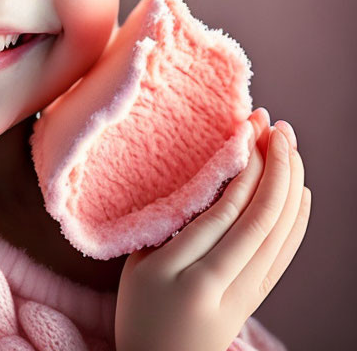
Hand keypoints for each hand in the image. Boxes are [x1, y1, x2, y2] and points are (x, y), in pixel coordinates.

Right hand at [114, 108, 310, 350]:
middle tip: (277, 127)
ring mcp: (243, 295)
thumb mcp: (138, 265)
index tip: (248, 130)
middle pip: (259, 219)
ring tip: (289, 144)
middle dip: (275, 166)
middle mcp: (217, 285)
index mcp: (176, 271)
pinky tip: (302, 191)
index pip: (223, 211)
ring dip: (290, 185)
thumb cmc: (140, 313)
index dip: (243, 167)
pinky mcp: (256, 300)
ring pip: (278, 234)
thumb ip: (168, 225)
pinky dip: (298, 221)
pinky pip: (285, 255)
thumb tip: (207, 178)